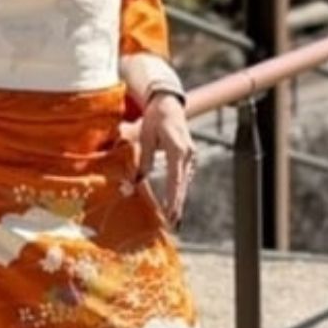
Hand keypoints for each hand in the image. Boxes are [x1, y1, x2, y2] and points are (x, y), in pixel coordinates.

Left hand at [137, 92, 195, 227]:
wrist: (168, 104)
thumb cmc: (155, 119)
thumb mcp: (145, 138)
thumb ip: (143, 160)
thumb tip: (136, 182)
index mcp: (177, 149)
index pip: (175, 179)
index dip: (172, 198)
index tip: (169, 213)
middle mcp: (188, 154)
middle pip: (182, 184)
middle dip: (177, 204)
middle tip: (173, 223)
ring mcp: (191, 155)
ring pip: (184, 182)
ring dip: (179, 199)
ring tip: (174, 217)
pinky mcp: (189, 156)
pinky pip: (184, 176)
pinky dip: (179, 189)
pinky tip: (175, 201)